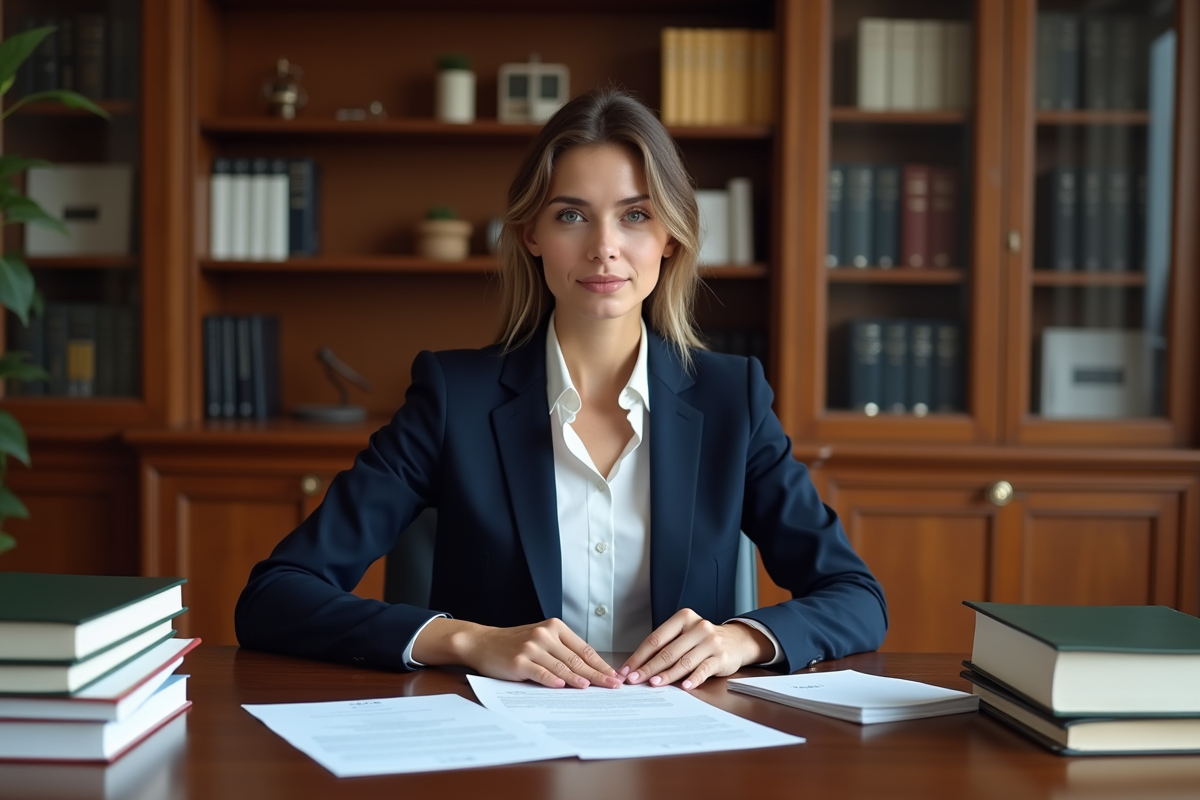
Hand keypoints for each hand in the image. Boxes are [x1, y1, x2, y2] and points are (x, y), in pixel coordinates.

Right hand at [413, 617, 622, 688]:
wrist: (482, 642)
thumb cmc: (514, 643)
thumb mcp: (540, 639)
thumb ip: (562, 650)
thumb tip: (588, 671)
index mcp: (555, 627)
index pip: (584, 649)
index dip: (601, 664)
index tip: (614, 676)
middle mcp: (545, 635)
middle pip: (577, 659)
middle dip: (597, 674)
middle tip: (613, 685)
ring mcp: (532, 647)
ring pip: (561, 666)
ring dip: (579, 679)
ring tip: (593, 688)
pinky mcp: (519, 661)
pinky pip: (540, 672)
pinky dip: (552, 679)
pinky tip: (563, 686)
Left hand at [621, 609, 771, 689]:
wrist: (736, 641)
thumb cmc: (702, 640)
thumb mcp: (685, 635)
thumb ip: (666, 646)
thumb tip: (638, 666)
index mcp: (683, 618)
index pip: (656, 639)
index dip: (639, 656)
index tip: (627, 669)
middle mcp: (697, 627)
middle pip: (667, 651)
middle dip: (648, 668)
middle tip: (634, 680)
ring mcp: (710, 642)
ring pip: (684, 661)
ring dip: (667, 675)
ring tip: (653, 683)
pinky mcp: (721, 657)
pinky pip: (704, 669)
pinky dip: (693, 678)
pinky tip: (684, 686)